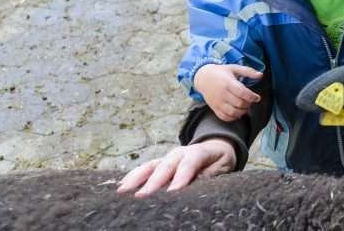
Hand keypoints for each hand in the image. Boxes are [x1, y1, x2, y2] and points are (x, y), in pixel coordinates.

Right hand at [116, 138, 235, 196]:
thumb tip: (195, 182)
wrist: (216, 147)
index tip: (172, 192)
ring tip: (123, 190)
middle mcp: (179, 153)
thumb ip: (209, 174)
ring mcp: (167, 158)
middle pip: (165, 167)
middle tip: (141, 196)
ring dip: (136, 178)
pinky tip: (121, 184)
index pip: (189, 164)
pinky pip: (145, 168)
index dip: (180, 178)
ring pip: (150, 166)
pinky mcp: (160, 163)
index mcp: (198, 152)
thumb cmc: (219, 160)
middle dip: (153, 182)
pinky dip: (133, 176)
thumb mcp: (222, 166)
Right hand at [194, 64, 261, 120]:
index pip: (242, 92)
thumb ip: (248, 71)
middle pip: (239, 103)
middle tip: (250, 101)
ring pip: (233, 112)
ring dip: (242, 112)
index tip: (257, 97)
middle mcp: (222, 93)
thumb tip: (261, 75)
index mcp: (228, 83)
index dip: (252, 96)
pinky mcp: (214, 108)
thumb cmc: (220, 72)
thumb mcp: (234, 68)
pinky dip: (233, 118)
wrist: (203, 78)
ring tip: (245, 107)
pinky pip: (224, 117)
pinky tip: (237, 113)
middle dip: (248, 104)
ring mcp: (217, 102)